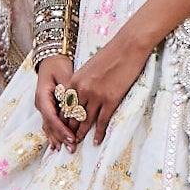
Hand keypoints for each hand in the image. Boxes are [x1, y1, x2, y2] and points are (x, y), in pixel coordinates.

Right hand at [34, 54, 78, 147]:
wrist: (51, 60)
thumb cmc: (58, 66)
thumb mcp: (64, 75)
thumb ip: (68, 91)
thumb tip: (73, 105)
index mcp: (42, 96)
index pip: (51, 116)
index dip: (61, 128)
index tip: (71, 137)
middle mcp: (41, 104)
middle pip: (49, 125)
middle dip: (61, 137)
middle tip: (72, 148)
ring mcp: (43, 107)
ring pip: (49, 127)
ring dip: (58, 138)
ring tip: (67, 149)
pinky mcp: (48, 109)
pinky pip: (50, 124)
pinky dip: (55, 134)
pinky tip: (58, 145)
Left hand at [60, 25, 152, 146]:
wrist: (128, 46)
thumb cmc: (111, 54)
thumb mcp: (90, 67)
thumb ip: (83, 82)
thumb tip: (81, 95)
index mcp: (75, 80)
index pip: (65, 105)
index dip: (62, 118)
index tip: (61, 127)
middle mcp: (82, 90)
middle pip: (72, 115)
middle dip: (68, 129)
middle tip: (66, 140)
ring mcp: (96, 96)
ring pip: (85, 120)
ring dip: (81, 134)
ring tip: (77, 143)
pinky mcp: (111, 99)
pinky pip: (102, 120)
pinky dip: (98, 132)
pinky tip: (96, 140)